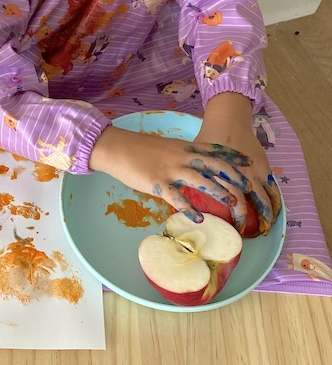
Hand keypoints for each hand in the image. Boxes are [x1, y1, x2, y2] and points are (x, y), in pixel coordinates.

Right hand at [89, 125, 254, 223]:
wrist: (117, 147)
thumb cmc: (140, 148)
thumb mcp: (166, 147)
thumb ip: (182, 155)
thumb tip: (195, 166)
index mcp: (184, 147)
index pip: (214, 149)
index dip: (233, 155)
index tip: (249, 161)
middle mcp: (181, 157)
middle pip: (214, 164)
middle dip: (233, 175)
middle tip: (248, 186)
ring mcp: (170, 170)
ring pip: (201, 180)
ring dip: (218, 191)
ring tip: (232, 203)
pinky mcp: (158, 183)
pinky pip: (177, 198)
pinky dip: (190, 209)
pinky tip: (200, 219)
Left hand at [197, 93, 281, 235]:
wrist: (229, 118)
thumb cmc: (209, 136)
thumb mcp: (201, 156)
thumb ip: (198, 174)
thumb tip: (184, 191)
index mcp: (228, 174)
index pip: (238, 204)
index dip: (238, 220)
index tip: (236, 230)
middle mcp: (246, 174)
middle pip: (257, 204)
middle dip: (257, 222)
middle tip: (255, 235)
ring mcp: (258, 169)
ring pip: (269, 197)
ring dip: (270, 213)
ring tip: (268, 227)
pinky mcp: (265, 165)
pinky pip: (273, 186)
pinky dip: (275, 198)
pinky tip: (274, 208)